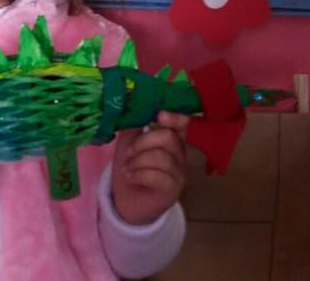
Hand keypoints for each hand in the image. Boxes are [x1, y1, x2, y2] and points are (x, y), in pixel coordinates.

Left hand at [110, 111, 189, 225]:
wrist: (126, 202)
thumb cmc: (130, 168)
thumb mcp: (128, 143)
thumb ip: (134, 126)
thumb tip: (134, 107)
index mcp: (171, 140)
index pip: (183, 124)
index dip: (175, 117)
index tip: (159, 115)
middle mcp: (179, 155)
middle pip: (168, 138)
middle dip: (143, 142)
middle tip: (128, 153)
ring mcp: (178, 173)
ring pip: (162, 157)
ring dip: (138, 161)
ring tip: (127, 168)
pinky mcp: (172, 190)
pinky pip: (158, 176)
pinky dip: (139, 174)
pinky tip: (131, 177)